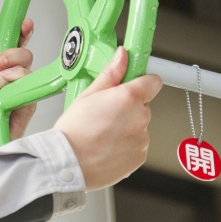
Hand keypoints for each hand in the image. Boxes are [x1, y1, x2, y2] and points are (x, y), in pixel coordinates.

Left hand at [0, 19, 37, 143]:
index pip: (13, 49)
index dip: (21, 35)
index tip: (24, 24)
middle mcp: (11, 81)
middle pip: (24, 55)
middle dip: (8, 55)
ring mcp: (20, 92)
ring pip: (25, 68)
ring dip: (2, 75)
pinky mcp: (27, 104)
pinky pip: (25, 85)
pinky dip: (7, 85)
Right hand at [54, 47, 162, 189]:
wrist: (67, 164)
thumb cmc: (73, 132)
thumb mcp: (87, 95)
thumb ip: (110, 74)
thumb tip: (122, 57)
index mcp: (128, 98)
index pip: (153, 82)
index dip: (142, 82)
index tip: (133, 85)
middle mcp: (139, 118)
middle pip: (142, 107)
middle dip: (128, 108)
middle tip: (105, 115)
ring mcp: (141, 139)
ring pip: (139, 127)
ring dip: (127, 128)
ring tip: (103, 134)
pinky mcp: (139, 157)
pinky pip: (137, 146)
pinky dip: (126, 146)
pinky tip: (107, 146)